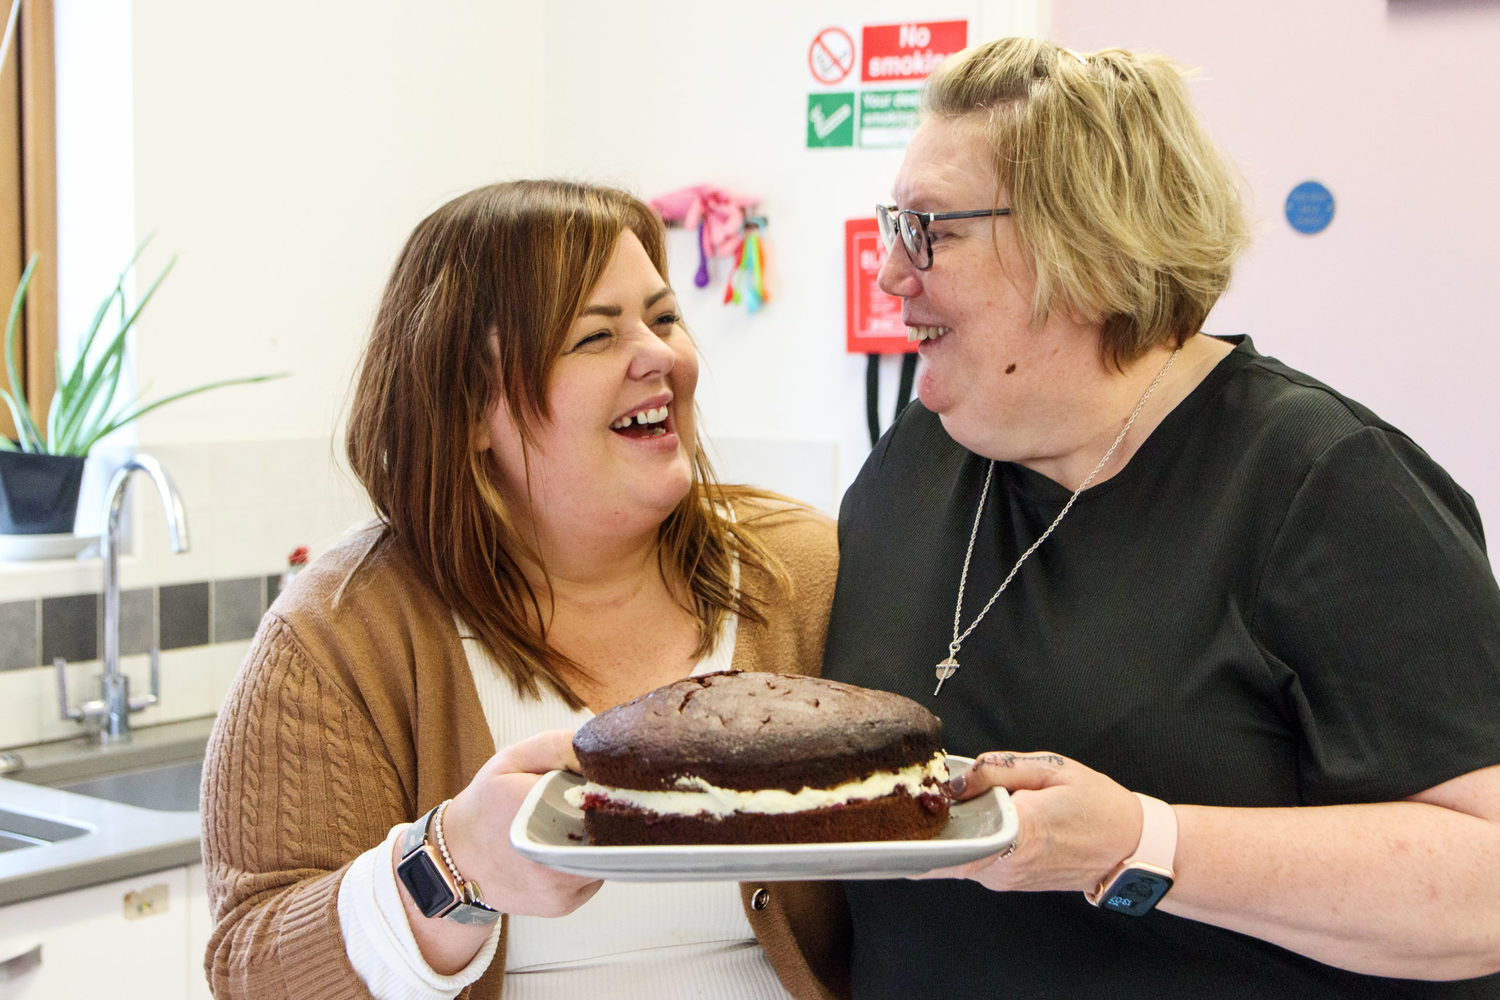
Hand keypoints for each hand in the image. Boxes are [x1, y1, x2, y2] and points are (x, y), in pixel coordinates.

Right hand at [434, 729, 602, 917]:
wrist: (456, 860)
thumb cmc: (486, 804)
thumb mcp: (513, 760)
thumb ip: (557, 745)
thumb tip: (599, 751)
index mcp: (539, 814)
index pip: (603, 801)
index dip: (611, 791)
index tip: (605, 783)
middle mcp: (551, 860)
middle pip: (611, 833)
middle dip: (608, 816)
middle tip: (589, 803)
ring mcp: (559, 888)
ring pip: (606, 857)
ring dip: (600, 840)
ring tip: (571, 826)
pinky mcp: (562, 906)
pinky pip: (594, 878)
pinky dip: (588, 862)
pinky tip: (564, 849)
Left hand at [913, 751, 1141, 893]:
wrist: (1129, 846)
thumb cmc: (1098, 804)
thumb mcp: (1051, 769)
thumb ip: (999, 768)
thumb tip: (956, 778)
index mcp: (1022, 833)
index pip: (956, 841)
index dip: (925, 826)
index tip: (907, 809)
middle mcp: (1010, 865)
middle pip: (946, 851)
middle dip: (927, 828)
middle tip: (916, 800)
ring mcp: (1008, 879)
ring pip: (956, 858)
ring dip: (946, 834)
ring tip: (945, 804)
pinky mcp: (1010, 882)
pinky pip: (972, 862)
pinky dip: (963, 842)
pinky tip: (968, 819)